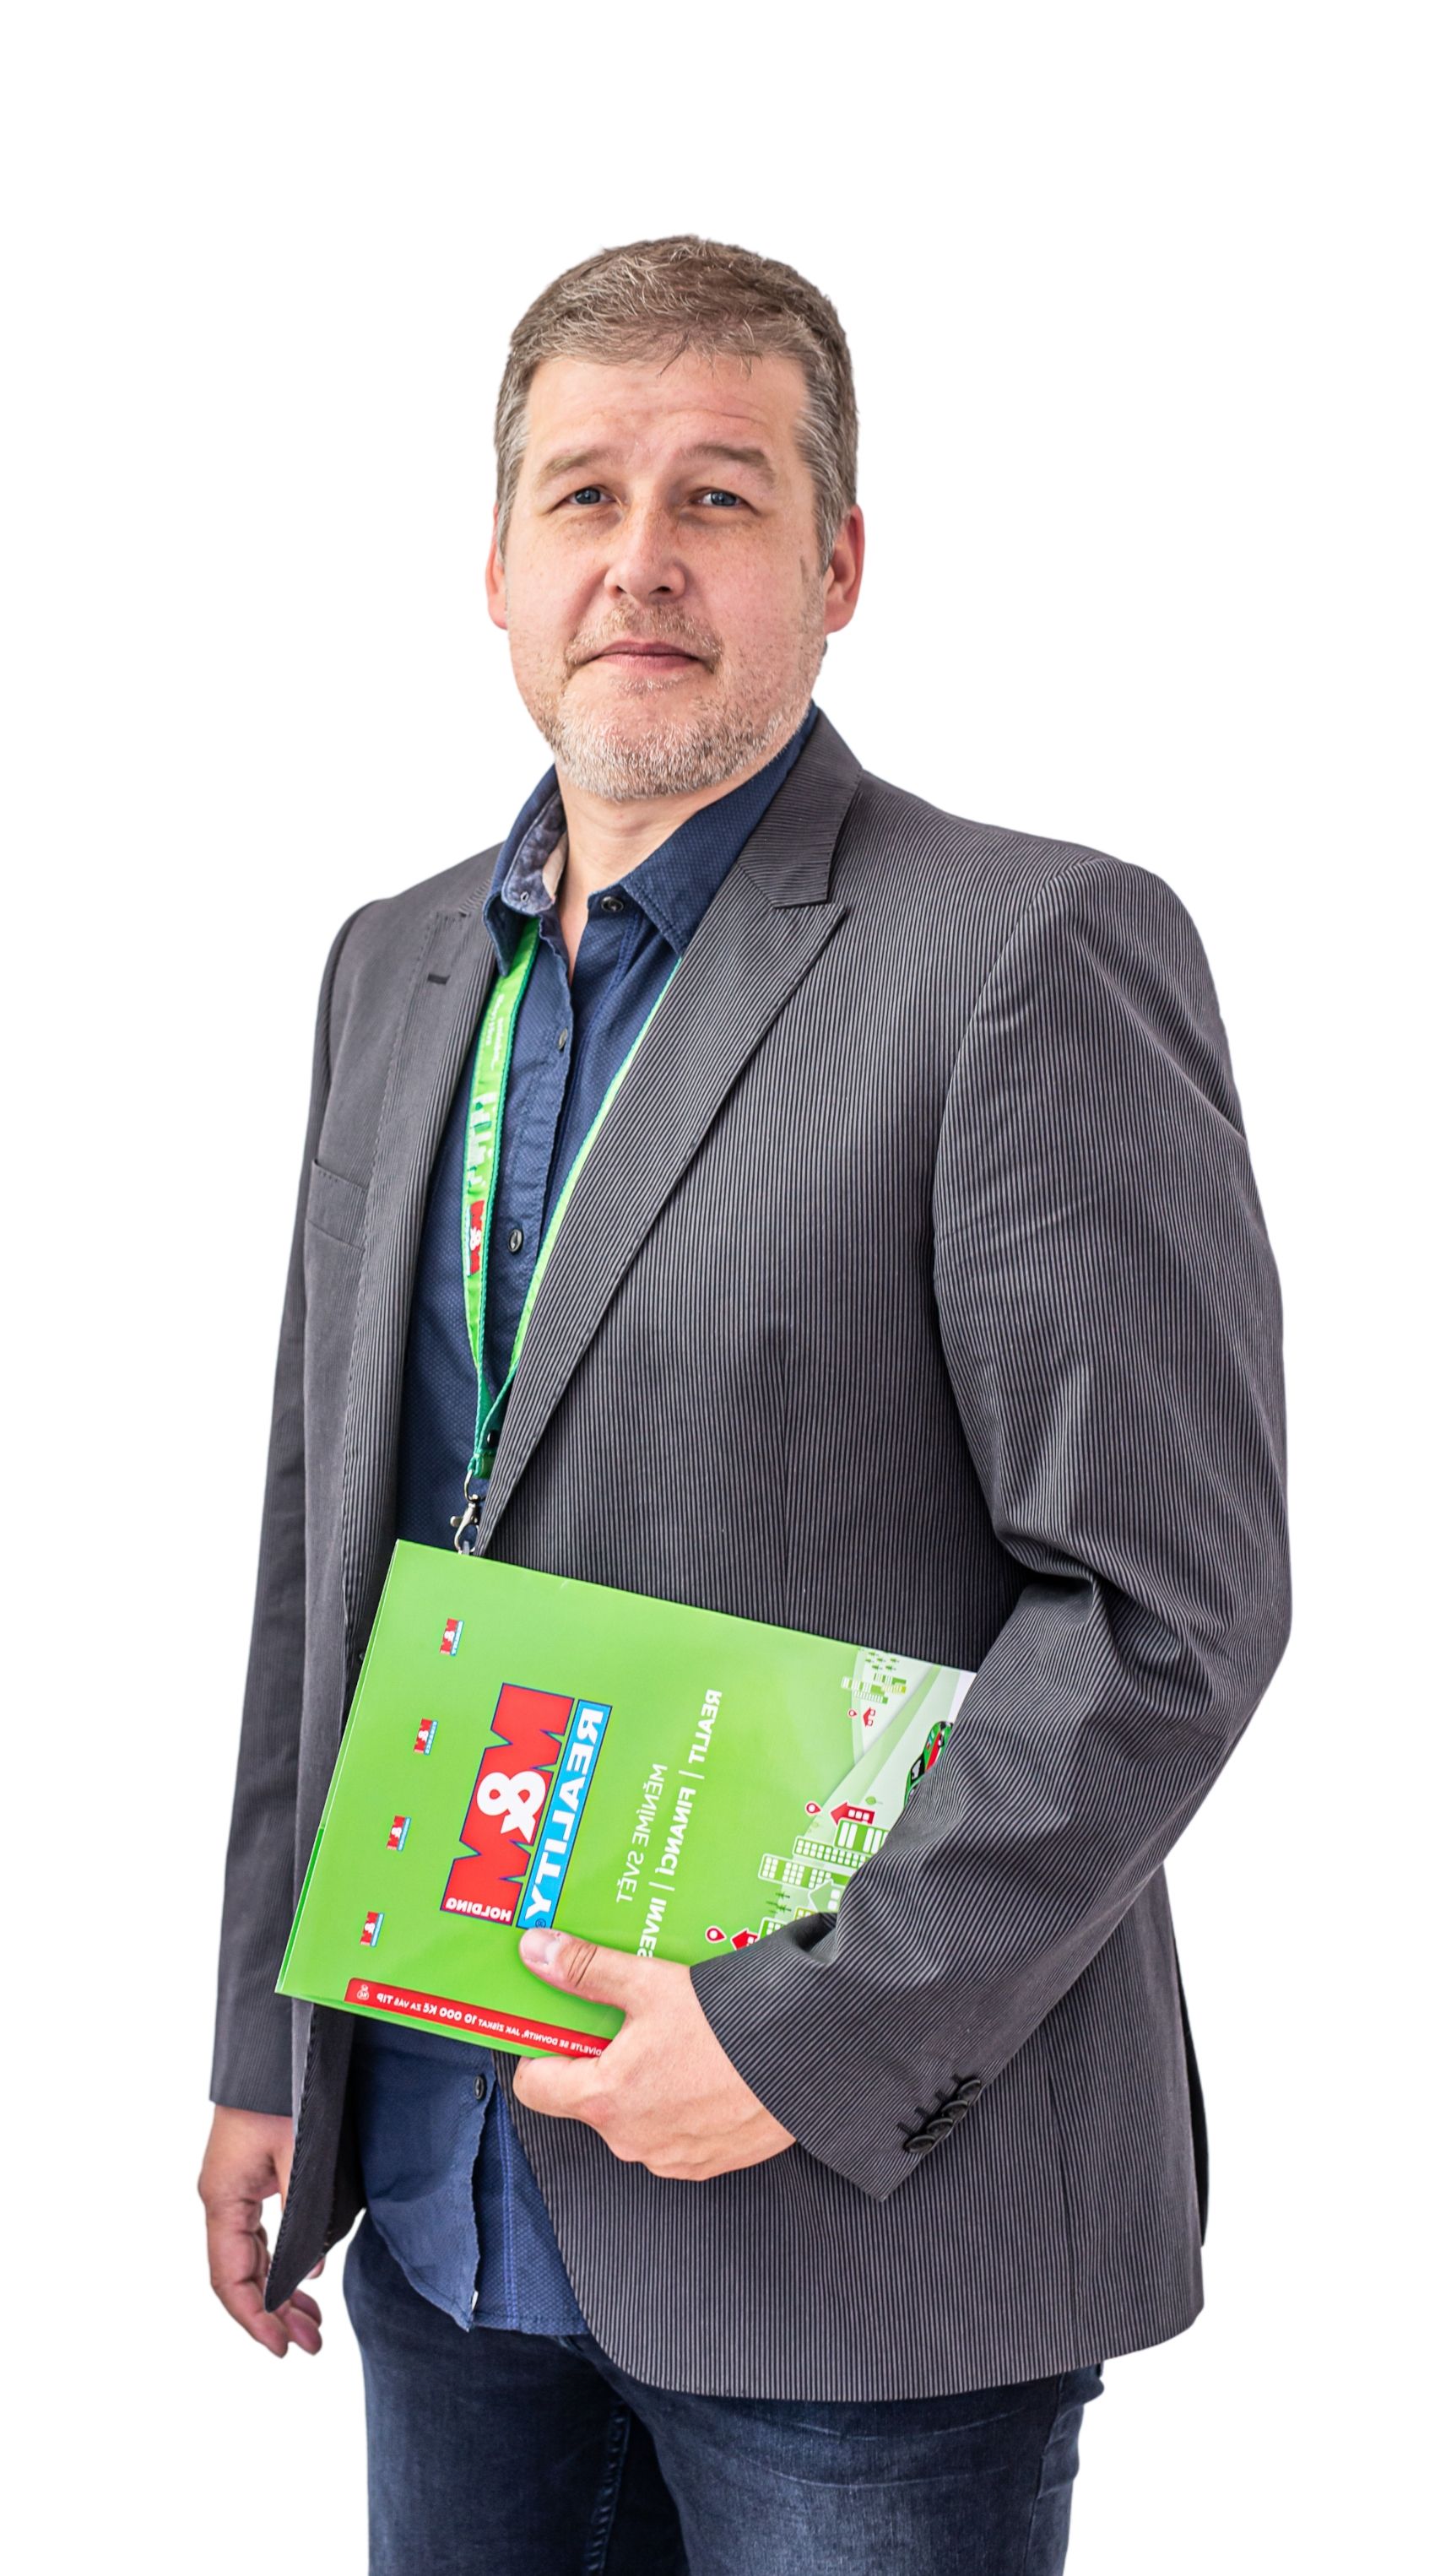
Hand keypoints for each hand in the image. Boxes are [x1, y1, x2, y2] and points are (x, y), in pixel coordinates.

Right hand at [198, 2105, 324, 2357]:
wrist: (275, 2047)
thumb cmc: (283, 2093)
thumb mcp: (297, 2155)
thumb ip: (299, 2217)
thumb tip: (307, 2270)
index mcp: (223, 2199)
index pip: (231, 2279)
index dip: (256, 2319)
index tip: (282, 2347)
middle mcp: (222, 2199)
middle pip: (242, 2274)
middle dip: (275, 2314)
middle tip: (311, 2344)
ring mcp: (235, 2188)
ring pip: (252, 2256)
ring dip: (279, 2290)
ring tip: (312, 2321)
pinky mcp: (252, 2176)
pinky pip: (261, 2233)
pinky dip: (281, 2259)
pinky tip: (307, 2274)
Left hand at [511, 1929, 794, 2179]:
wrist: (806, 2060)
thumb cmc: (730, 2027)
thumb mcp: (648, 1983)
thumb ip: (586, 1969)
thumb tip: (539, 1953)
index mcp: (605, 2099)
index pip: (534, 2088)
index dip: (543, 2050)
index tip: (561, 2026)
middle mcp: (630, 2141)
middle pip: (588, 2098)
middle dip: (601, 2059)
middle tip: (630, 2021)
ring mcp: (669, 2158)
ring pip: (631, 2117)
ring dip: (642, 2083)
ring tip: (675, 2041)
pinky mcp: (705, 2164)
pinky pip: (671, 2135)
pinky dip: (678, 2105)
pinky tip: (703, 2070)